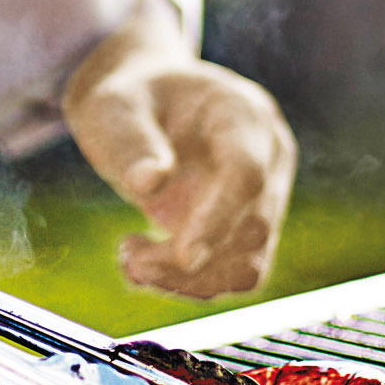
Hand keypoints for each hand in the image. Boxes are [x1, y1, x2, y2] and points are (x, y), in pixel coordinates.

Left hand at [63, 0, 295, 297]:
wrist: (147, 104)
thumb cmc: (130, 99)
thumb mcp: (115, 107)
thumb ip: (132, 142)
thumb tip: (150, 184)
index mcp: (242, 113)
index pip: (247, 173)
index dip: (220, 217)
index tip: (185, 257)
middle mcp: (269, 157)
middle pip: (252, 228)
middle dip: (187, 259)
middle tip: (128, 255)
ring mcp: (266, 195)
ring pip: (248, 264)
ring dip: (188, 280)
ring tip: (131, 258)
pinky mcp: (249, 229)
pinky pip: (233, 275)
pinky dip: (189, 284)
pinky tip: (146, 263)